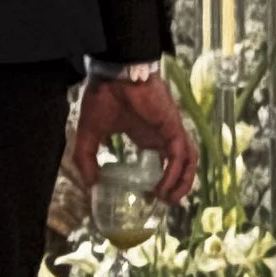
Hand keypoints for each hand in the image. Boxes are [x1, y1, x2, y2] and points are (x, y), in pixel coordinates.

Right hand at [71, 73, 196, 211]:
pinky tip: (162, 187)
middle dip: (178, 185)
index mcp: (145, 133)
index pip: (162, 159)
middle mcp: (161, 133)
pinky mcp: (173, 126)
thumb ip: (87, 158)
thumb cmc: (103, 96)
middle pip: (181, 162)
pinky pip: (181, 154)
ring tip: (169, 200)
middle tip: (165, 202)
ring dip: (182, 182)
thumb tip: (90, 183)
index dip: (160, 178)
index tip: (148, 194)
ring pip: (188, 160)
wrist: (113, 73)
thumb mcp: (90, 134)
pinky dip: (175, 173)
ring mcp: (170, 129)